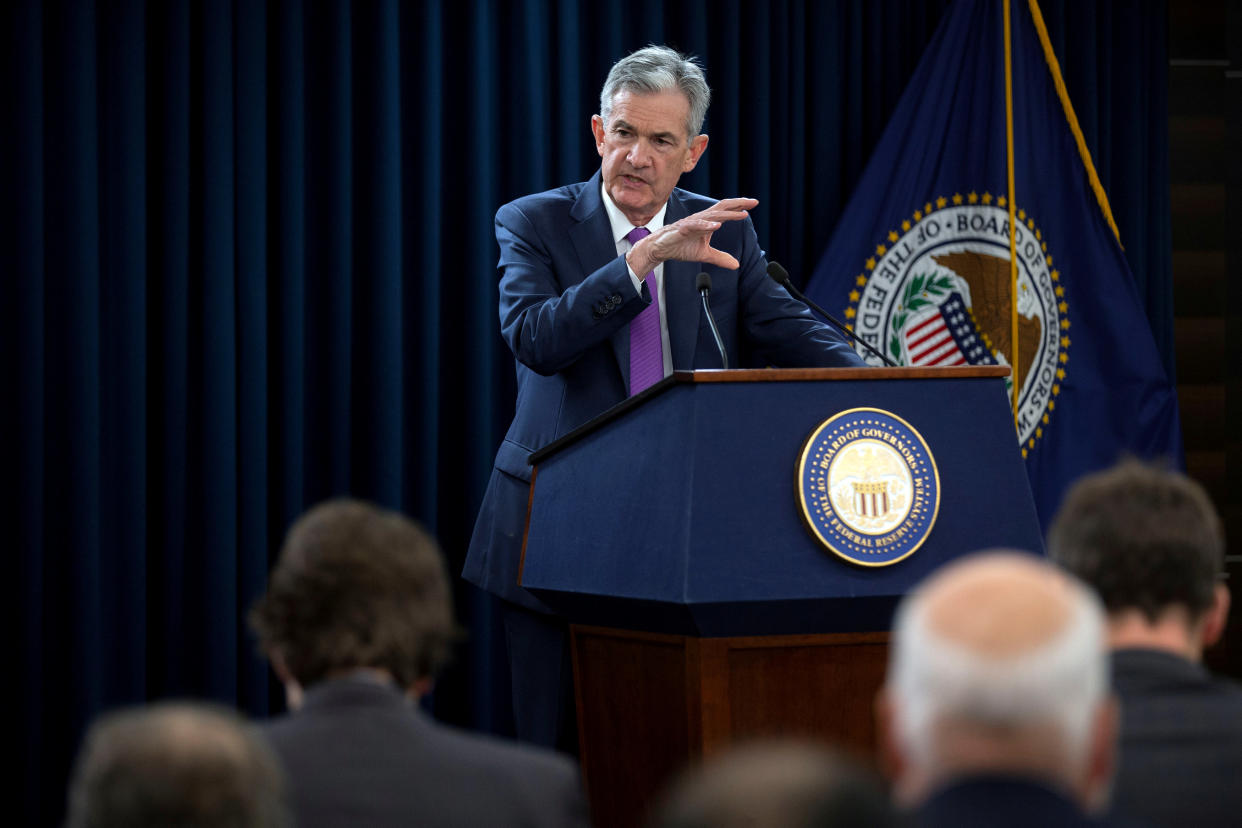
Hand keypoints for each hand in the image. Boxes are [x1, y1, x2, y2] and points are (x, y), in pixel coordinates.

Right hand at [626, 197, 758, 275]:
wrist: (660, 249)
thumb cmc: (681, 247)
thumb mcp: (704, 254)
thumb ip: (720, 257)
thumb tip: (736, 265)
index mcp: (707, 222)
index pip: (726, 210)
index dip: (739, 206)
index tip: (754, 204)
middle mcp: (701, 218)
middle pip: (722, 207)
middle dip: (738, 203)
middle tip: (754, 202)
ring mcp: (692, 223)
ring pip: (712, 215)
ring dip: (728, 214)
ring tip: (742, 213)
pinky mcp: (682, 229)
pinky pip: (696, 225)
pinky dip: (706, 225)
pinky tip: (717, 226)